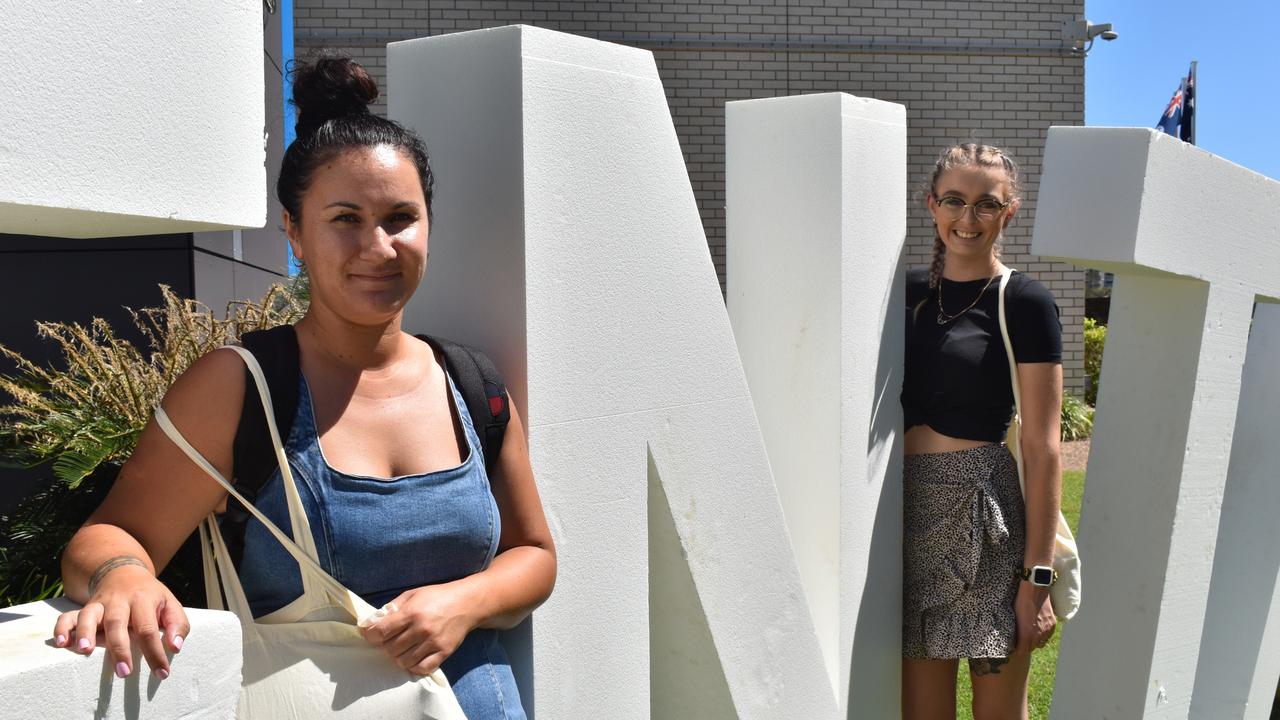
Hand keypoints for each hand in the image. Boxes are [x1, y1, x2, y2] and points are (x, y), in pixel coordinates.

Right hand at [52, 561, 188, 678]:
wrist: (124, 572)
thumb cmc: (151, 597)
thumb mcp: (170, 605)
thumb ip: (177, 625)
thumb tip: (175, 647)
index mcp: (143, 600)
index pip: (149, 628)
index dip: (155, 652)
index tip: (162, 673)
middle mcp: (119, 601)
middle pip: (117, 623)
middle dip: (119, 649)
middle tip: (124, 672)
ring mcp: (100, 604)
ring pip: (89, 615)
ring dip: (85, 632)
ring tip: (85, 651)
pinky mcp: (85, 608)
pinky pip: (68, 616)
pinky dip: (62, 628)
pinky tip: (61, 643)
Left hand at [360, 584, 476, 674]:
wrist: (467, 603)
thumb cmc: (437, 596)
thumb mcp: (413, 594)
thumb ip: (392, 607)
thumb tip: (372, 622)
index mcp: (411, 612)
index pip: (381, 631)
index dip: (371, 635)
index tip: (371, 635)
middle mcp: (421, 629)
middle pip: (390, 648)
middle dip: (387, 645)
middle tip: (392, 639)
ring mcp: (433, 642)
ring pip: (403, 661)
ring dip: (399, 656)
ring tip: (404, 648)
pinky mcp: (443, 652)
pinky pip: (422, 668)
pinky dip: (414, 666)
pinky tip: (414, 657)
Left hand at [1014, 580, 1055, 653]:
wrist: (1035, 590)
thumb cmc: (1021, 601)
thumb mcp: (1014, 616)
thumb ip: (1016, 629)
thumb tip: (1014, 636)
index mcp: (1026, 634)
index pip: (1022, 650)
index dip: (1018, 650)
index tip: (1015, 648)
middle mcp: (1038, 635)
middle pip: (1031, 648)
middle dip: (1026, 647)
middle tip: (1021, 643)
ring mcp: (1046, 630)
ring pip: (1041, 643)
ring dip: (1035, 642)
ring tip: (1029, 638)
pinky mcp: (1052, 624)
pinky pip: (1048, 636)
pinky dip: (1043, 636)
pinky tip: (1038, 632)